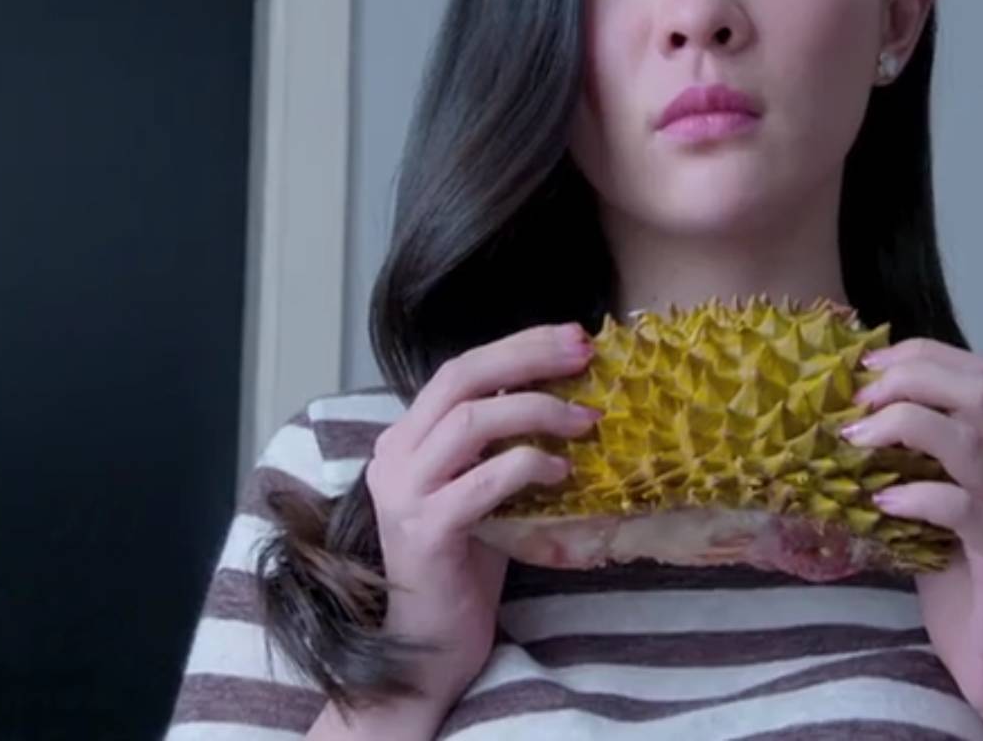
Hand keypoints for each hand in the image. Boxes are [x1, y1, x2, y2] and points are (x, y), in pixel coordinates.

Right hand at [360, 323, 601, 714]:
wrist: (429, 646)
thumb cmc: (465, 568)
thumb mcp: (481, 490)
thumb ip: (500, 445)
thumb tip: (567, 397)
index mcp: (406, 439)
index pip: (461, 370)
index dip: (519, 346)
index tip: (574, 337)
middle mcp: (395, 455)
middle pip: (461, 378)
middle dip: (528, 357)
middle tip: (584, 353)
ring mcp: (404, 492)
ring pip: (472, 421)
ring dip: (539, 411)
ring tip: (587, 423)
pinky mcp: (425, 531)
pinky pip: (485, 480)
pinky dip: (529, 466)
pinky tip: (562, 473)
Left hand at [841, 338, 982, 735]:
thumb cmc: (958, 590)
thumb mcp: (923, 517)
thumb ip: (904, 471)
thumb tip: (841, 432)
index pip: (974, 375)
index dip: (920, 356)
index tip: (864, 367)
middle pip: (979, 389)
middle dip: (912, 377)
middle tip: (857, 398)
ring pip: (972, 442)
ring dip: (906, 425)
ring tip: (855, 439)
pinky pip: (966, 511)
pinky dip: (921, 496)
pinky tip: (883, 501)